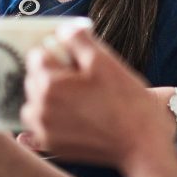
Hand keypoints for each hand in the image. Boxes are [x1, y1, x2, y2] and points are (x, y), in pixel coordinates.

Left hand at [20, 26, 172, 168]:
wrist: (142, 144)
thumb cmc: (126, 102)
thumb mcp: (104, 61)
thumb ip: (77, 39)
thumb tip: (62, 29)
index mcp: (50, 84)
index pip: (37, 56)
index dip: (56, 53)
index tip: (74, 59)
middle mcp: (40, 108)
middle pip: (34, 79)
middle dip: (51, 74)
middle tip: (81, 79)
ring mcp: (44, 130)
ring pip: (35, 103)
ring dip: (48, 97)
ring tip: (77, 99)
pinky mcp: (52, 147)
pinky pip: (40, 126)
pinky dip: (51, 118)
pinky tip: (74, 116)